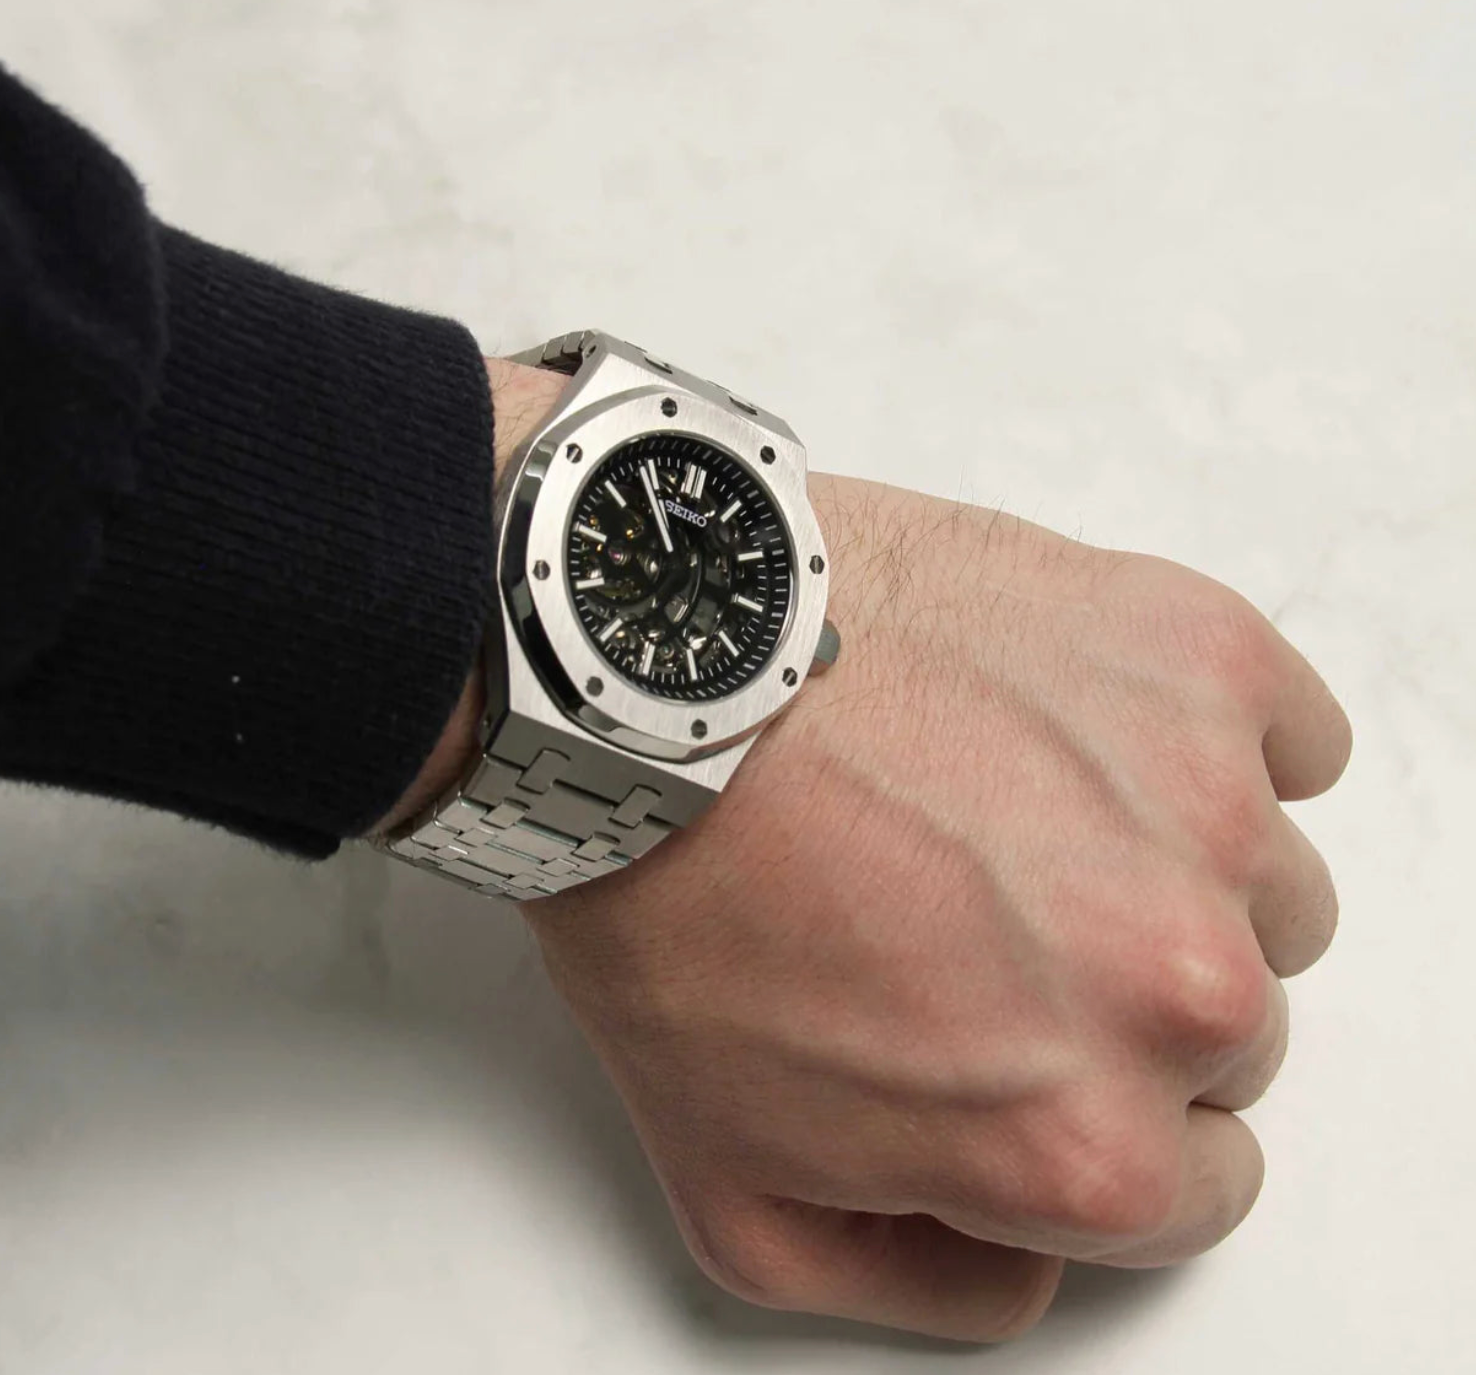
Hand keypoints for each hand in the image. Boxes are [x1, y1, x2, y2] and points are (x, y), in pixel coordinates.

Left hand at [519, 473, 1350, 1340]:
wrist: (648, 685)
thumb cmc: (671, 904)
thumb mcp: (737, 1195)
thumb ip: (925, 1280)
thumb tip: (1034, 1262)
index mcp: (1082, 1141)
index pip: (1196, 1182)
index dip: (1101, 1114)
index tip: (1029, 1042)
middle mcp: (1177, 987)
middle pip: (1232, 1030)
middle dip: (1125, 990)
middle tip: (990, 908)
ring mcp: (1199, 802)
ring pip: (1266, 884)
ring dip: (1170, 861)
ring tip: (1015, 804)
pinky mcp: (1195, 654)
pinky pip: (1285, 735)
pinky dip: (1211, 738)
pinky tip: (1079, 724)